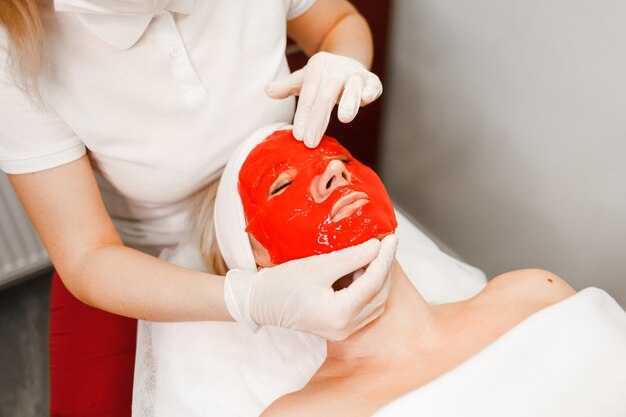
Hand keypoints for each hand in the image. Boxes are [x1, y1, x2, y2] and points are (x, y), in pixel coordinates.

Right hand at [223, 235, 397, 340]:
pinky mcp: (339, 327)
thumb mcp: (318, 266)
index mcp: (340, 314)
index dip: (385, 258)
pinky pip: (364, 307)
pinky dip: (368, 288)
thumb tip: (377, 246)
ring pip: (374, 303)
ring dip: (377, 278)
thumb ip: (350, 257)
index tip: (391, 238)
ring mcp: (343, 331)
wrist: (260, 302)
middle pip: (378, 295)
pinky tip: (361, 270)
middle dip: (384, 267)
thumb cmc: (283, 284)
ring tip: (373, 254)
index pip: (373, 282)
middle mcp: (345, 328)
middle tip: (386, 243)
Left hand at [266, 51, 382, 147]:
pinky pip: (373, 86)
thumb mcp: (304, 80)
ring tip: (343, 119)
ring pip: (352, 88)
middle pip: (326, 94)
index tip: (298, 135)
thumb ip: (288, 87)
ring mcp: (356, 74)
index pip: (309, 93)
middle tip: (311, 142)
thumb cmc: (323, 78)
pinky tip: (367, 100)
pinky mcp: (372, 81)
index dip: (303, 115)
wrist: (348, 62)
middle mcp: (337, 68)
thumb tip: (268, 91)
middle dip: (318, 119)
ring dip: (348, 102)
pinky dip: (370, 92)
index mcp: (318, 66)